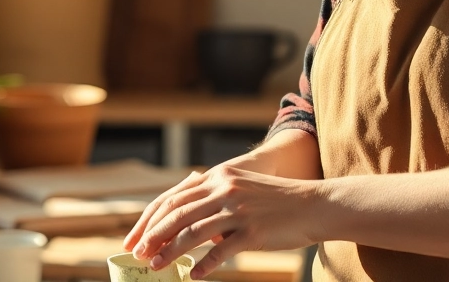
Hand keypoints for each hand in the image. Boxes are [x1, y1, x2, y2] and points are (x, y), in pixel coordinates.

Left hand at [123, 163, 324, 278]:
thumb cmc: (275, 200)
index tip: (134, 238)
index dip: (150, 219)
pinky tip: (193, 275)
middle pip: (177, 215)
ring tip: (156, 267)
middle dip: (153, 236)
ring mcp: (238, 211)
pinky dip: (204, 265)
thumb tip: (184, 223)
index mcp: (219, 177)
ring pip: (193, 233)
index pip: (173, 198)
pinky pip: (221, 251)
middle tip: (138, 254)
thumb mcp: (241, 188)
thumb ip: (213, 198)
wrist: (313, 204)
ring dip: (170, 252)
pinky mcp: (252, 232)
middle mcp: (225, 190)